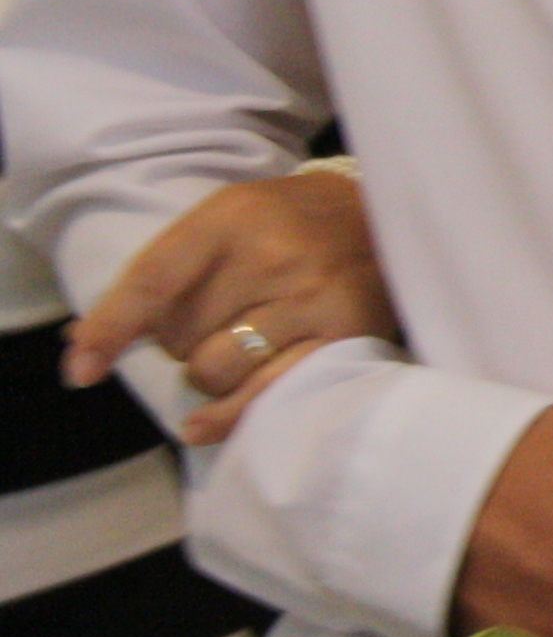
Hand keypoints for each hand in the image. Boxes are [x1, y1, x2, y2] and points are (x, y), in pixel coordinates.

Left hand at [63, 167, 401, 443]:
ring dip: (211, 373)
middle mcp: (274, 254)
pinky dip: (229, 414)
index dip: (110, 330)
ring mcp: (312, 296)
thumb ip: (160, 276)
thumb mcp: (225, 222)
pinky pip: (264, 393)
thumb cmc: (290, 224)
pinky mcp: (345, 334)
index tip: (82, 372)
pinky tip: (207, 422)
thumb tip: (81, 346)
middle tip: (214, 326)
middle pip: (180, 337)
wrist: (387, 214)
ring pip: (214, 370)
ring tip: (235, 353)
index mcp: (234, 216)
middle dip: (182, 344)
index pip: (153, 280)